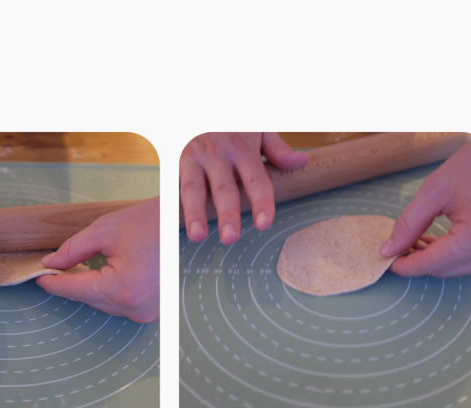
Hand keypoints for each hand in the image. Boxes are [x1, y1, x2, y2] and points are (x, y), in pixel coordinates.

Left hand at [35, 196, 158, 323]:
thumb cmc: (149, 222)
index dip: (53, 283)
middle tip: (56, 267)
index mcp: (122, 288)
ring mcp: (146, 313)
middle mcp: (135, 308)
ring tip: (81, 269)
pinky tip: (104, 275)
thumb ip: (72, 250)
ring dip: (90, 289)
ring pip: (102, 304)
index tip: (39, 277)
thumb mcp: (104, 231)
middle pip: (88, 299)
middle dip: (72, 283)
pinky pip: (118, 305)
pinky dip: (108, 292)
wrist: (182, 224)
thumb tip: (51, 263)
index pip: (75, 290)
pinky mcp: (151, 311)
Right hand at [180, 132, 307, 243]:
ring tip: (198, 236)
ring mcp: (194, 158)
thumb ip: (278, 149)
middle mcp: (217, 154)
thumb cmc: (233, 123)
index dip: (261, 202)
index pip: (256, 179)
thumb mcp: (259, 128)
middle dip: (227, 214)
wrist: (202, 106)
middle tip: (230, 238)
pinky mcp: (175, 161)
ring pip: (193, 188)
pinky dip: (170, 205)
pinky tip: (169, 224)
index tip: (263, 224)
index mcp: (242, 148)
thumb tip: (300, 162)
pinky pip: (173, 186)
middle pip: (224, 188)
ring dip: (195, 213)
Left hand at [381, 137, 470, 276]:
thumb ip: (410, 223)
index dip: (405, 265)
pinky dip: (456, 253)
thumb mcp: (437, 190)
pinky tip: (438, 240)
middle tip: (396, 249)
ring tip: (414, 242)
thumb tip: (391, 248)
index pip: (432, 264)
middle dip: (419, 262)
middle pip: (447, 270)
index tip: (386, 261)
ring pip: (462, 267)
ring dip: (437, 258)